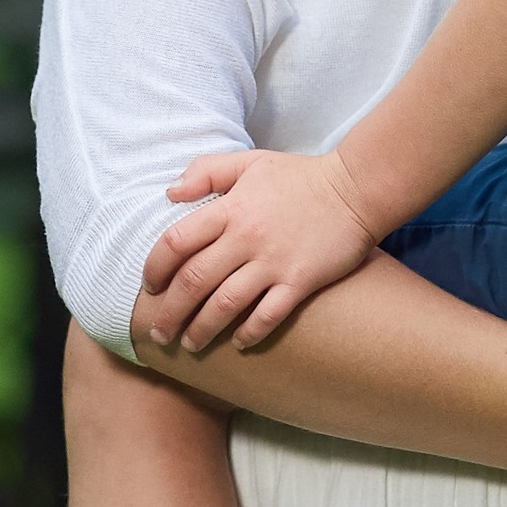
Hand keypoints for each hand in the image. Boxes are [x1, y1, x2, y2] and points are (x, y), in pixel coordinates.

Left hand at [141, 147, 377, 351]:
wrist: (357, 189)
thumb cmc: (300, 177)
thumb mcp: (250, 162)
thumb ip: (206, 171)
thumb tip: (170, 192)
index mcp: (230, 209)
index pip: (176, 242)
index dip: (155, 268)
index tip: (150, 287)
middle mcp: (246, 238)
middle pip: (194, 282)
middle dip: (170, 312)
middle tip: (158, 331)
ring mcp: (274, 263)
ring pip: (225, 305)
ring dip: (202, 329)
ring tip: (190, 344)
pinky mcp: (300, 281)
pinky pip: (268, 315)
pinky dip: (249, 333)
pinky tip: (238, 342)